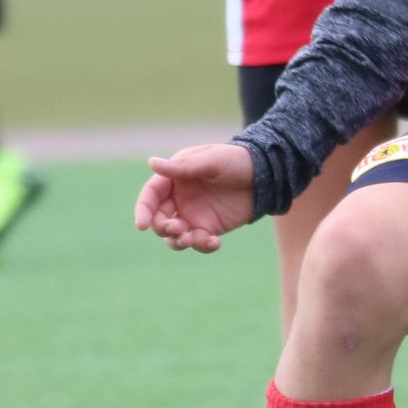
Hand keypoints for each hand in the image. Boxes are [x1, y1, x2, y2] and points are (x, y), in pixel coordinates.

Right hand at [135, 142, 258, 252]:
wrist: (265, 175)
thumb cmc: (236, 160)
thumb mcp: (211, 161)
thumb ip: (183, 167)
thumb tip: (151, 163)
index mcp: (175, 178)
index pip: (151, 196)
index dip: (143, 210)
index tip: (142, 225)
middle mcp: (179, 198)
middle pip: (159, 219)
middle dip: (163, 228)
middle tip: (178, 229)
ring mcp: (193, 215)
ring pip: (174, 236)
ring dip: (177, 241)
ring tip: (191, 239)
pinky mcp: (209, 228)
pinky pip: (198, 242)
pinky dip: (202, 246)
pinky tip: (215, 243)